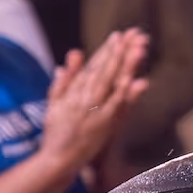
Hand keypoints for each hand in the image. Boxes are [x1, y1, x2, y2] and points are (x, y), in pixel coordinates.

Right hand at [41, 30, 150, 171]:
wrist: (56, 159)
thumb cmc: (55, 132)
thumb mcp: (54, 103)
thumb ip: (64, 80)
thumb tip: (72, 55)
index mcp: (74, 91)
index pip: (93, 66)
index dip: (106, 50)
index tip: (117, 35)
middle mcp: (84, 96)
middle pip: (104, 69)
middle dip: (118, 50)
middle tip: (132, 33)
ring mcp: (94, 109)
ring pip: (111, 82)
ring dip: (125, 65)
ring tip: (138, 49)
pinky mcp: (103, 123)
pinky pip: (116, 104)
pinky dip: (125, 91)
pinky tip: (136, 79)